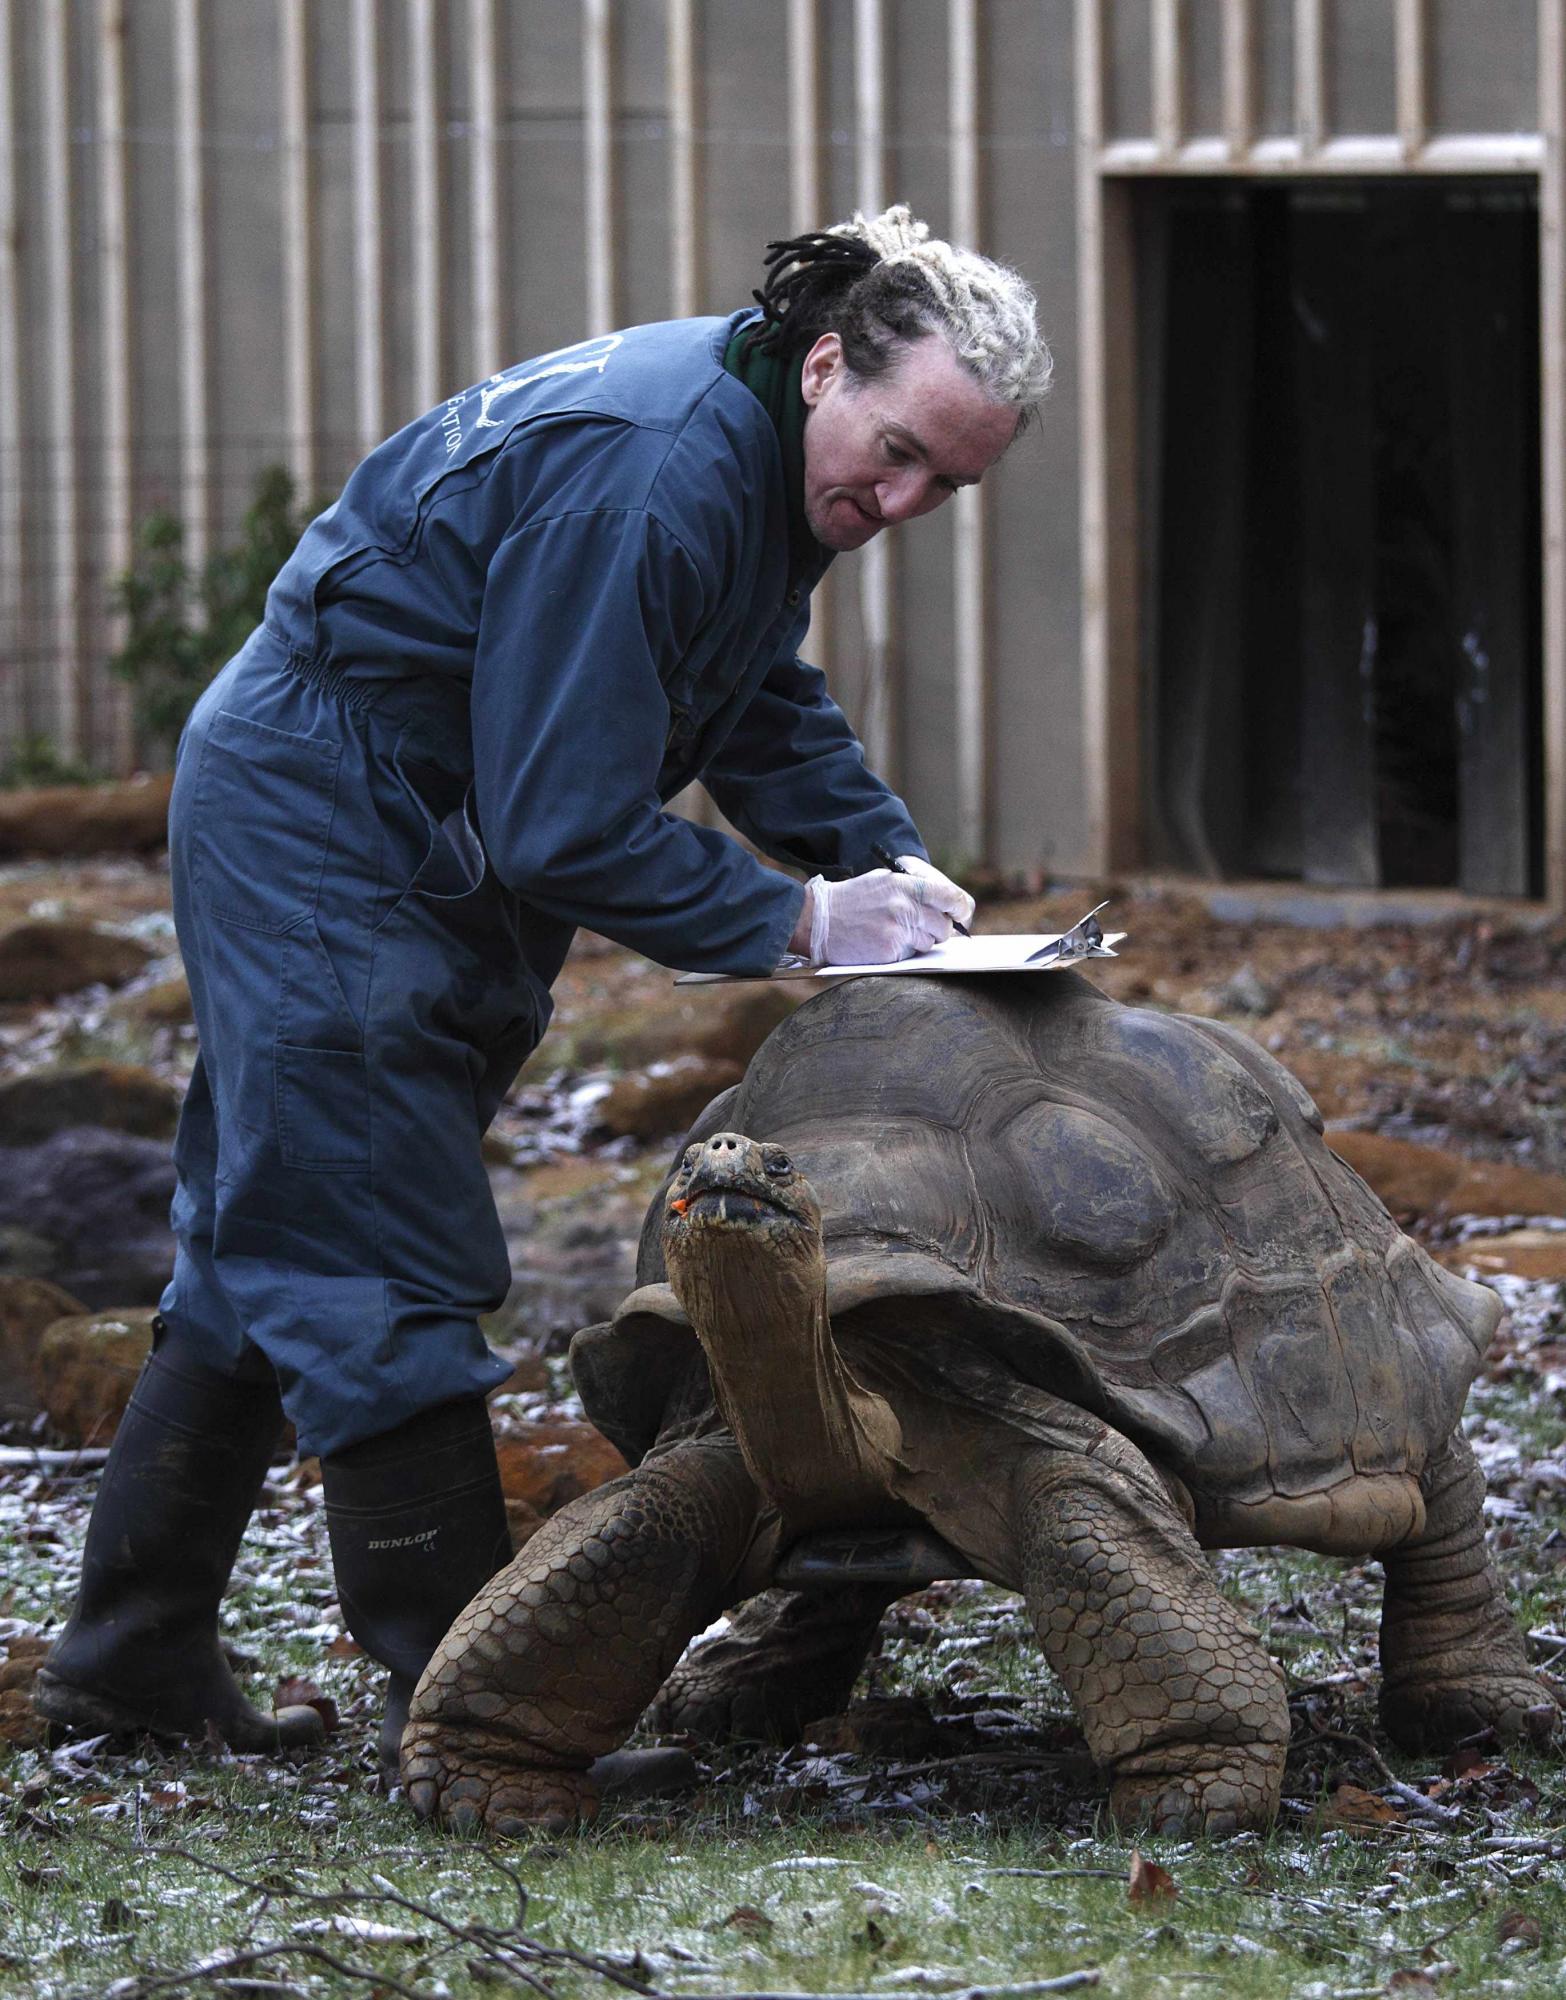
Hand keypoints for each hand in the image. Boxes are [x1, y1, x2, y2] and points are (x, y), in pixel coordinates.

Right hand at [804, 866, 969, 964]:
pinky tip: (884, 943)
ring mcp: (897, 931)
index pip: (950, 897)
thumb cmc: (853, 899)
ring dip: (918, 942)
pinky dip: (902, 953)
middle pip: (944, 926)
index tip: (960, 914)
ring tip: (895, 933)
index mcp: (905, 886)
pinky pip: (911, 956)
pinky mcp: (889, 952)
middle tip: (921, 927)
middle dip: (937, 929)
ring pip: (929, 943)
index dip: (960, 908)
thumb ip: (913, 889)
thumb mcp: (883, 881)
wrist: (819, 920)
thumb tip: (944, 903)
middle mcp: (905, 907)